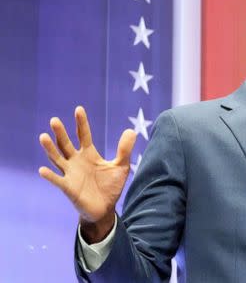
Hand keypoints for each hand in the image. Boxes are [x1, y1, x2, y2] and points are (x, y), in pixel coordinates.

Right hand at [39, 106, 135, 242]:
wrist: (105, 208)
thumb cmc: (110, 186)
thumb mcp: (121, 166)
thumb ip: (124, 150)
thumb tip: (131, 131)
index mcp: (89, 154)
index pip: (84, 135)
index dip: (81, 123)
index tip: (79, 109)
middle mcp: (77, 161)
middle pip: (66, 144)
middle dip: (61, 133)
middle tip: (55, 120)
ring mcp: (70, 174)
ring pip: (57, 159)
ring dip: (50, 149)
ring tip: (43, 137)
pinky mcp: (68, 188)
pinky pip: (57, 181)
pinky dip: (50, 176)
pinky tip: (42, 170)